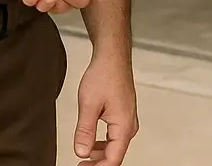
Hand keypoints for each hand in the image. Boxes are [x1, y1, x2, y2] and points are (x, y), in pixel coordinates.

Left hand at [74, 50, 137, 164]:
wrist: (112, 55)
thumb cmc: (104, 75)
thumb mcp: (88, 105)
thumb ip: (85, 131)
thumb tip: (81, 152)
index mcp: (124, 126)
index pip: (113, 159)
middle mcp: (129, 125)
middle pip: (115, 154)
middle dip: (98, 163)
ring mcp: (128, 119)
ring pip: (115, 145)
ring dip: (100, 154)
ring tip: (84, 157)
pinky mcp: (123, 113)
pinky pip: (115, 135)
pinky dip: (103, 142)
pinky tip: (92, 142)